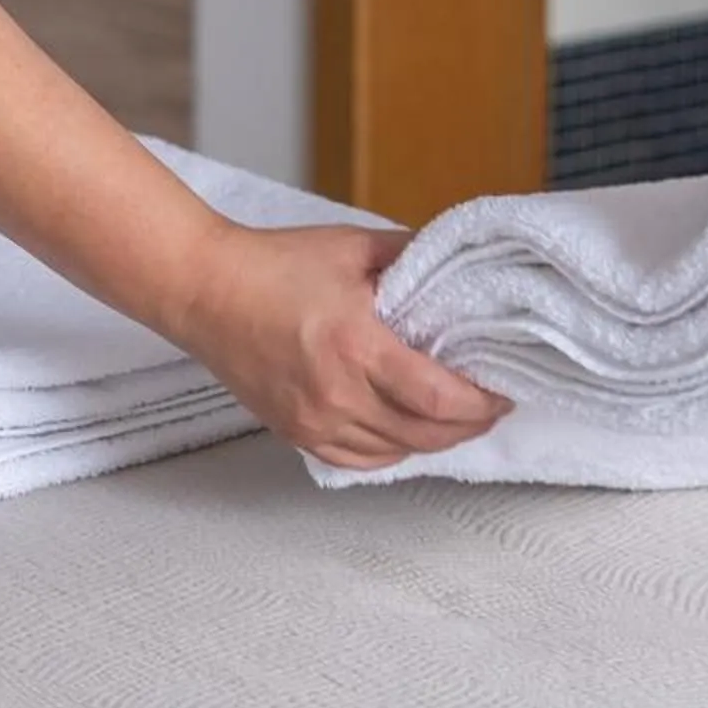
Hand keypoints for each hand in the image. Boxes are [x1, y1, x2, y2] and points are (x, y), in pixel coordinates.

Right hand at [167, 221, 507, 469]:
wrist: (205, 289)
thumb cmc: (273, 264)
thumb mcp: (352, 248)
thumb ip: (410, 255)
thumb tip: (455, 266)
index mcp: (357, 345)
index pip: (438, 398)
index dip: (481, 402)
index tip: (503, 390)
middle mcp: (337, 393)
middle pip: (426, 435)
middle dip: (470, 425)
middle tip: (491, 404)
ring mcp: (314, 420)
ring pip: (397, 452)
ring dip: (435, 439)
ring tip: (456, 416)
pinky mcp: (296, 432)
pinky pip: (360, 460)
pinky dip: (393, 450)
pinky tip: (407, 431)